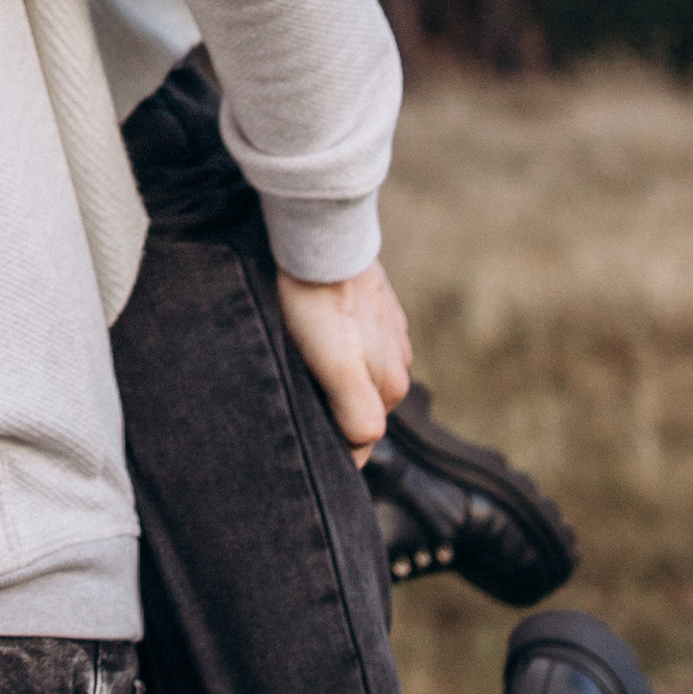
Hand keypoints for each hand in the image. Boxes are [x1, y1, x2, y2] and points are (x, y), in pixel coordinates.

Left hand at [275, 257, 413, 456]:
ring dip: (331, 374)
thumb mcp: (338, 369)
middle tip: (293, 389)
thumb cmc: (317, 304)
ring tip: (298, 356)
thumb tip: (359, 456)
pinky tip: (311, 330)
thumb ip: (357, 417)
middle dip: (330, 406)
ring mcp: (390, 334)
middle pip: (359, 406)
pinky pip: (356, 342)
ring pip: (356, 373)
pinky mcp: (376, 308)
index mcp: (391, 387)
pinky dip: (336, 345)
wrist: (319, 238)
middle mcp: (399, 364)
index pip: (360, 438)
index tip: (300, 427)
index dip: (328, 438)